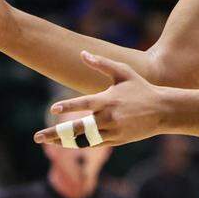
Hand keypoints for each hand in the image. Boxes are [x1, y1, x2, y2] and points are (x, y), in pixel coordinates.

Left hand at [34, 51, 172, 146]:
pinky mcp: (115, 140)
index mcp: (109, 100)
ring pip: (83, 140)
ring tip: (47, 141)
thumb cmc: (141, 88)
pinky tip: (65, 143)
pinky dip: (78, 144)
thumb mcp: (124, 72)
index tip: (53, 109)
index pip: (85, 104)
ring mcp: (112, 131)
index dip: (69, 107)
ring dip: (63, 141)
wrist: (162, 111)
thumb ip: (102, 64)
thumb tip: (83, 53)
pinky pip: (93, 144)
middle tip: (36, 137)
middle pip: (77, 129)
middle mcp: (108, 117)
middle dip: (55, 134)